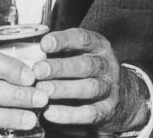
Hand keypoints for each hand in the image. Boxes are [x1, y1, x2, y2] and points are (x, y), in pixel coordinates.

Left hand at [35, 28, 149, 134]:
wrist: (121, 98)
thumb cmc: (89, 72)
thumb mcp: (81, 54)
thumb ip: (60, 53)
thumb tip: (31, 55)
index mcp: (99, 46)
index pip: (83, 39)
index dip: (64, 40)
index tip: (44, 44)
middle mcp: (106, 65)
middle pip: (85, 65)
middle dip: (61, 67)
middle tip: (38, 70)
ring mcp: (109, 89)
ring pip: (89, 88)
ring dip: (64, 89)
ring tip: (43, 91)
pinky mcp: (107, 111)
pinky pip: (89, 113)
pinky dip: (69, 114)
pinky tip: (51, 113)